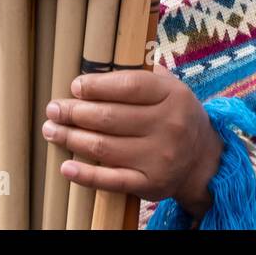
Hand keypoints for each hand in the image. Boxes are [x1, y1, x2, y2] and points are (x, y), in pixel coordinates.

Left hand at [43, 67, 223, 218]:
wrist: (203, 161)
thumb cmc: (177, 117)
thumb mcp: (172, 89)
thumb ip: (143, 75)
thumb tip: (99, 69)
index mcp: (173, 96)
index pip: (129, 87)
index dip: (97, 86)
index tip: (74, 87)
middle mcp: (168, 126)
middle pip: (110, 117)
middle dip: (75, 112)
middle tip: (53, 109)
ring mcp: (159, 157)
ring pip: (105, 147)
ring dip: (71, 138)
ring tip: (52, 130)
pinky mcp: (150, 184)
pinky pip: (112, 180)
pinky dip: (85, 175)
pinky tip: (66, 167)